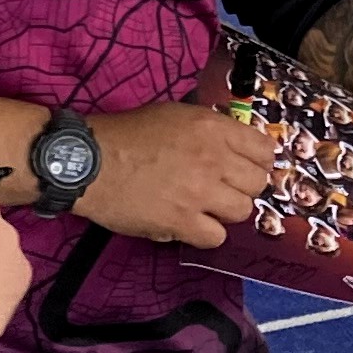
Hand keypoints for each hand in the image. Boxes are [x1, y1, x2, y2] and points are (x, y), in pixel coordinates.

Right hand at [77, 99, 279, 247]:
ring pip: (242, 211)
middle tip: (221, 189)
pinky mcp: (181, 221)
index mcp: (212, 128)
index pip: (264, 149)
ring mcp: (199, 192)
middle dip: (242, 187)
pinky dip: (205, 233)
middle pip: (257, 183)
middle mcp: (213, 159)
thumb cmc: (126, 135)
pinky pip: (216, 237)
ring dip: (225, 211)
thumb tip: (233, 146)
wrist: (88, 161)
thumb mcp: (174, 115)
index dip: (258, 161)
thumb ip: (209, 130)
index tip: (246, 168)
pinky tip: (189, 223)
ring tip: (203, 207)